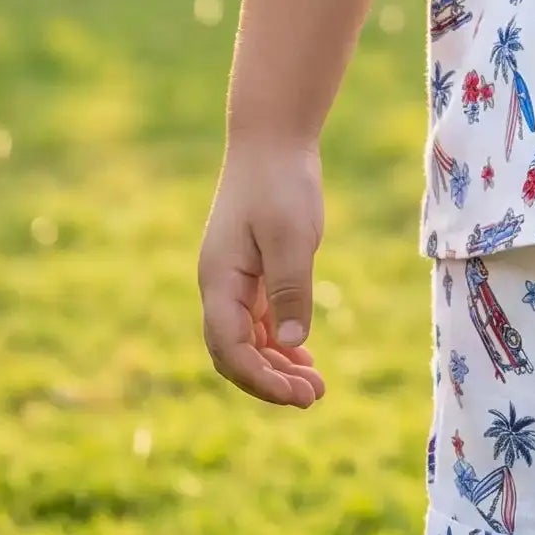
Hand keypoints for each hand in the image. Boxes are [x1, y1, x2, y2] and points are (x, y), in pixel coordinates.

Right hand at [198, 140, 327, 406]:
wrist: (272, 138)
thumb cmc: (281, 183)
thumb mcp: (291, 237)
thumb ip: (289, 291)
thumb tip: (289, 345)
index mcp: (219, 281)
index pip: (230, 351)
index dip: (262, 381)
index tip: (298, 397)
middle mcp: (220, 286)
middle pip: (235, 353)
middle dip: (271, 380)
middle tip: (314, 397)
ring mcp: (233, 278)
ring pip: (248, 339)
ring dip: (278, 365)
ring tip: (315, 386)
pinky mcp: (251, 269)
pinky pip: (258, 319)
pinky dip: (279, 341)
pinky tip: (304, 355)